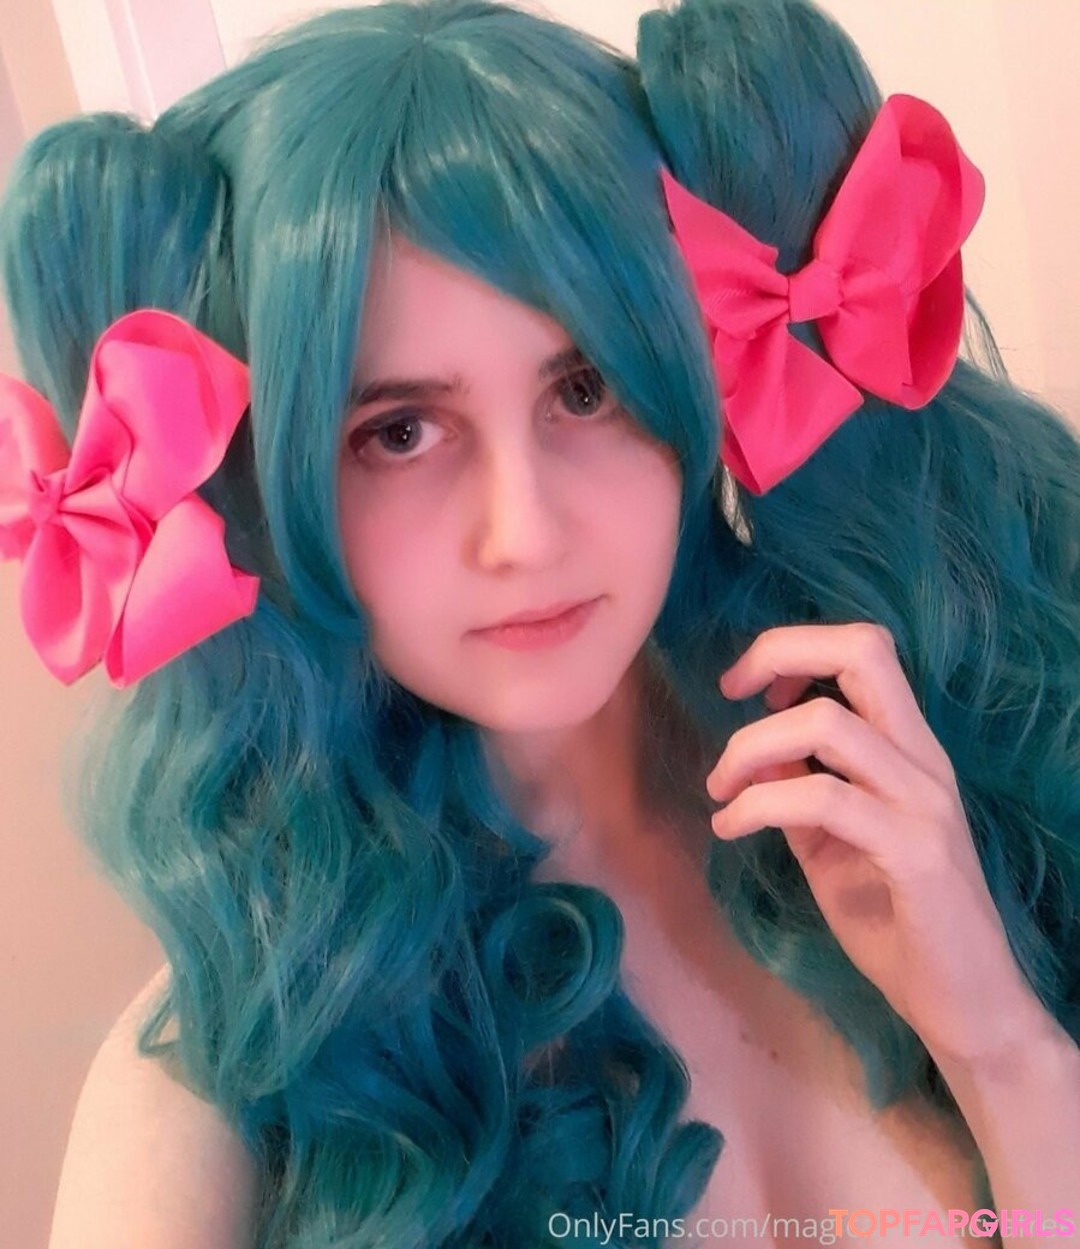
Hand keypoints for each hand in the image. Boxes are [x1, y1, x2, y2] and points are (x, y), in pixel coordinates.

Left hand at [707, 622, 1048, 1068]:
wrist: (966, 1006)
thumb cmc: (898, 922)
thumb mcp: (831, 845)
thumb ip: (798, 793)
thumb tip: (755, 752)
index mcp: (910, 751)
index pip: (864, 651)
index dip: (795, 648)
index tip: (747, 689)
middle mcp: (925, 762)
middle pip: (863, 652)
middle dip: (779, 652)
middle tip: (729, 693)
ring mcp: (924, 804)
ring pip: (828, 724)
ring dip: (751, 746)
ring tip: (720, 790)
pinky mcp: (915, 854)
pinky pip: (823, 799)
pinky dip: (759, 803)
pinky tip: (730, 828)